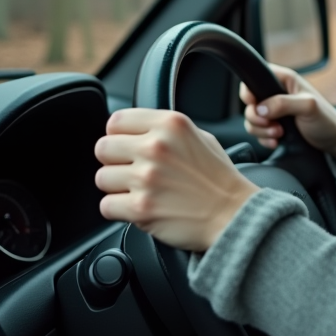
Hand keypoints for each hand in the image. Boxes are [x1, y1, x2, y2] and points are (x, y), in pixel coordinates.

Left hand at [94, 109, 260, 251]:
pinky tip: (140, 208)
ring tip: (141, 191)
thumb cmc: (219, 179)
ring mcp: (147, 178)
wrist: (234, 214)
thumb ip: (165, 130)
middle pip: (103, 148)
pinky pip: (106, 206)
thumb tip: (134, 131)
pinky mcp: (141, 208)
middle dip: (115, 162)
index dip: (120, 136)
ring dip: (117, 188)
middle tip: (133, 171)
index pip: (116, 121)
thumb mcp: (200, 137)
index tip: (127, 147)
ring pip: (101, 178)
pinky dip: (119, 210)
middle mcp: (156, 147)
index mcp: (171, 124)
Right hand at [241, 64, 335, 164]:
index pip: (256, 77)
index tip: (253, 103)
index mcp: (285, 80)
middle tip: (271, 124)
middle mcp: (277, 94)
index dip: (249, 91)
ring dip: (261, 130)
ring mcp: (275, 111)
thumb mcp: (308, 107)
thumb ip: (283, 103)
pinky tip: (276, 141)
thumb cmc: (327, 120)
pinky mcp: (275, 126)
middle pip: (250, 103)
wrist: (334, 141)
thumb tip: (261, 108)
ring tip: (278, 134)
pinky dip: (264, 138)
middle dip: (256, 117)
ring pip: (252, 120)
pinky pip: (259, 132)